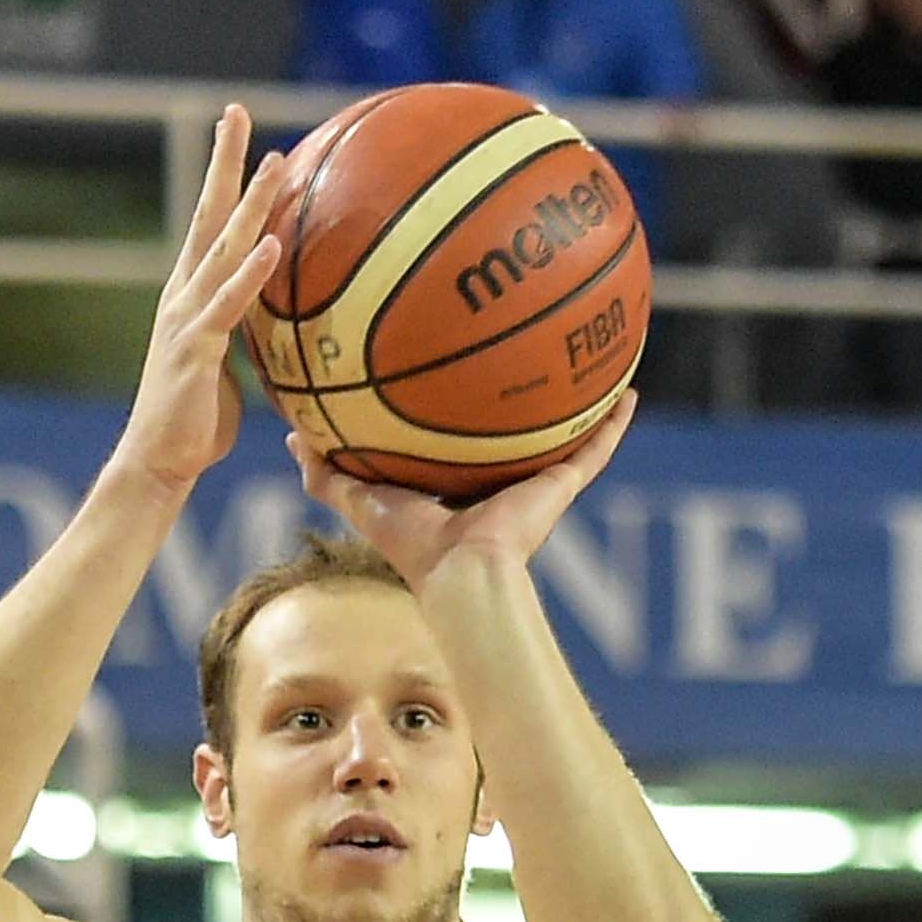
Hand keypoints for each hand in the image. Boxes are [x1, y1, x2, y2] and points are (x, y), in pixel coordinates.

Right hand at [101, 107, 289, 509]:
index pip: (212, 224)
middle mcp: (184, 295)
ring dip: (250, 204)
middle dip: (225, 162)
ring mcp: (187, 318)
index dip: (226, 177)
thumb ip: (249, 339)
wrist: (157, 464)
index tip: (241, 132)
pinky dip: (249, 274)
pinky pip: (228, 305)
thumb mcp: (231, 370)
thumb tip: (285, 331)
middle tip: (238, 112)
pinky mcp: (195, 349)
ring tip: (276, 163)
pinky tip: (269, 245)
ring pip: (222, 249)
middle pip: (208, 214)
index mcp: (193, 295)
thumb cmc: (195, 425)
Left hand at [293, 386, 637, 593]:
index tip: (460, 371)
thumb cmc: (412, 543)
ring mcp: (535, 483)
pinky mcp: (561, 486)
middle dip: (522, 398)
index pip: (461, 440)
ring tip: (592, 358)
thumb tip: (293, 437)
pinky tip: (628, 390)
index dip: (460, 409)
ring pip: (563, 435)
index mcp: (459, 484)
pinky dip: (613, 423)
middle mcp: (501, 481)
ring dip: (579, 403)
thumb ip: (327, 472)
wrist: (461, 573)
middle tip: (528, 347)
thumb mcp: (361, 496)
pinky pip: (595, 449)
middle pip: (516, 432)